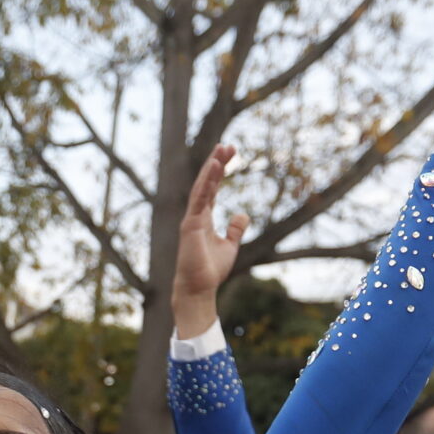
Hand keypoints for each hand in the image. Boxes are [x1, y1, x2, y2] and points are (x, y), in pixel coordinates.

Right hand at [173, 143, 245, 338]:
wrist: (199, 288)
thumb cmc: (210, 270)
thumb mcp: (230, 246)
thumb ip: (235, 229)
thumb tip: (242, 214)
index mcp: (203, 218)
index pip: (212, 188)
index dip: (220, 170)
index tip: (230, 153)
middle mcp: (196, 214)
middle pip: (206, 182)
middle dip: (216, 162)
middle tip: (227, 145)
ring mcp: (192, 218)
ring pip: (202, 186)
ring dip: (212, 167)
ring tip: (222, 149)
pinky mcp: (191, 224)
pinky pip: (200, 198)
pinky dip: (207, 181)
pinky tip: (214, 166)